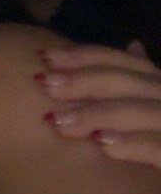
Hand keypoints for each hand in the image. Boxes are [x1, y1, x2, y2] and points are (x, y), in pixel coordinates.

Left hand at [36, 41, 160, 168]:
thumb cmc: (156, 145)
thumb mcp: (151, 112)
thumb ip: (139, 84)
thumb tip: (134, 45)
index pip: (123, 61)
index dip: (84, 56)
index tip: (44, 57)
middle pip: (129, 82)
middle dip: (84, 80)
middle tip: (45, 84)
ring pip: (143, 111)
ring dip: (98, 113)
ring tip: (59, 120)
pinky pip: (160, 147)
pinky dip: (133, 143)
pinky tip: (102, 144)